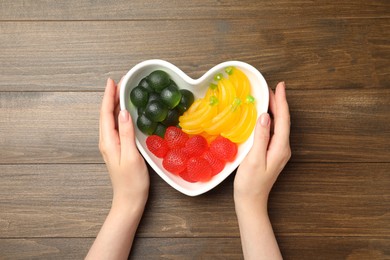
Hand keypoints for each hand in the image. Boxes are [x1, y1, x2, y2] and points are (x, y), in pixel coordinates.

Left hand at [99, 78, 149, 207]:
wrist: (129, 200)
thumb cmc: (132, 182)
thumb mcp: (131, 156)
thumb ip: (126, 133)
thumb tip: (123, 112)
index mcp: (108, 141)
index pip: (105, 113)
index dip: (108, 96)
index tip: (112, 81)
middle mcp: (107, 141)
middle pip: (107, 114)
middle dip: (112, 96)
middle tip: (122, 82)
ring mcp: (111, 145)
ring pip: (111, 119)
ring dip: (115, 104)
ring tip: (123, 92)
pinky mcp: (118, 148)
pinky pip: (116, 126)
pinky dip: (120, 115)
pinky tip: (126, 112)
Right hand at [234, 81, 290, 202]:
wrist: (251, 201)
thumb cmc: (250, 183)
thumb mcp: (254, 159)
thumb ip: (261, 137)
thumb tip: (266, 116)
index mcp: (280, 147)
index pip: (283, 119)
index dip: (281, 101)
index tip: (280, 86)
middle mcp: (282, 148)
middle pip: (283, 121)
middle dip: (279, 103)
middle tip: (272, 88)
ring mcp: (278, 151)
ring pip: (279, 126)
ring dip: (275, 111)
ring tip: (268, 98)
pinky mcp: (272, 154)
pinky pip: (274, 132)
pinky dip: (270, 121)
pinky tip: (264, 117)